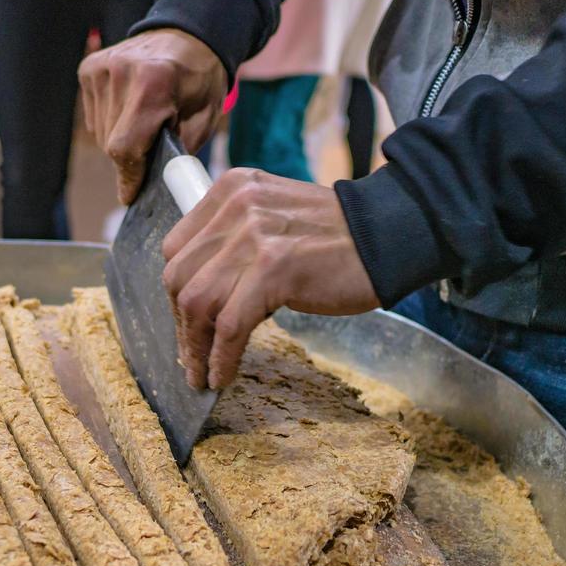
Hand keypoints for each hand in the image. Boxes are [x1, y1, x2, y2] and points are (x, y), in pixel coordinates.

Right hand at [79, 29, 226, 203]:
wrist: (188, 36)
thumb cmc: (199, 81)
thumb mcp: (203, 120)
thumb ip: (176, 154)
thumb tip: (152, 189)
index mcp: (153, 84)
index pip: (124, 147)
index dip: (127, 177)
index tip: (130, 195)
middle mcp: (121, 73)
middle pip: (110, 143)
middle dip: (130, 157)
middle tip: (152, 145)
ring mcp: (102, 69)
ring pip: (100, 132)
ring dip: (119, 138)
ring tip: (144, 121)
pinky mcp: (89, 69)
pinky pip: (93, 116)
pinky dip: (109, 121)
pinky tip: (130, 107)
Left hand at [162, 168, 379, 389]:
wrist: (389, 235)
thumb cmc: (335, 238)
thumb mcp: (273, 219)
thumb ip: (234, 241)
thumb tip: (198, 300)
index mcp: (232, 189)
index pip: (177, 248)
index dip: (177, 292)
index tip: (186, 322)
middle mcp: (237, 205)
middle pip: (179, 277)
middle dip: (181, 325)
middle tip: (192, 357)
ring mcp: (254, 236)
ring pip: (198, 302)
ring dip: (196, 348)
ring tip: (203, 374)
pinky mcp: (274, 269)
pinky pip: (230, 325)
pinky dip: (221, 357)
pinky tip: (223, 375)